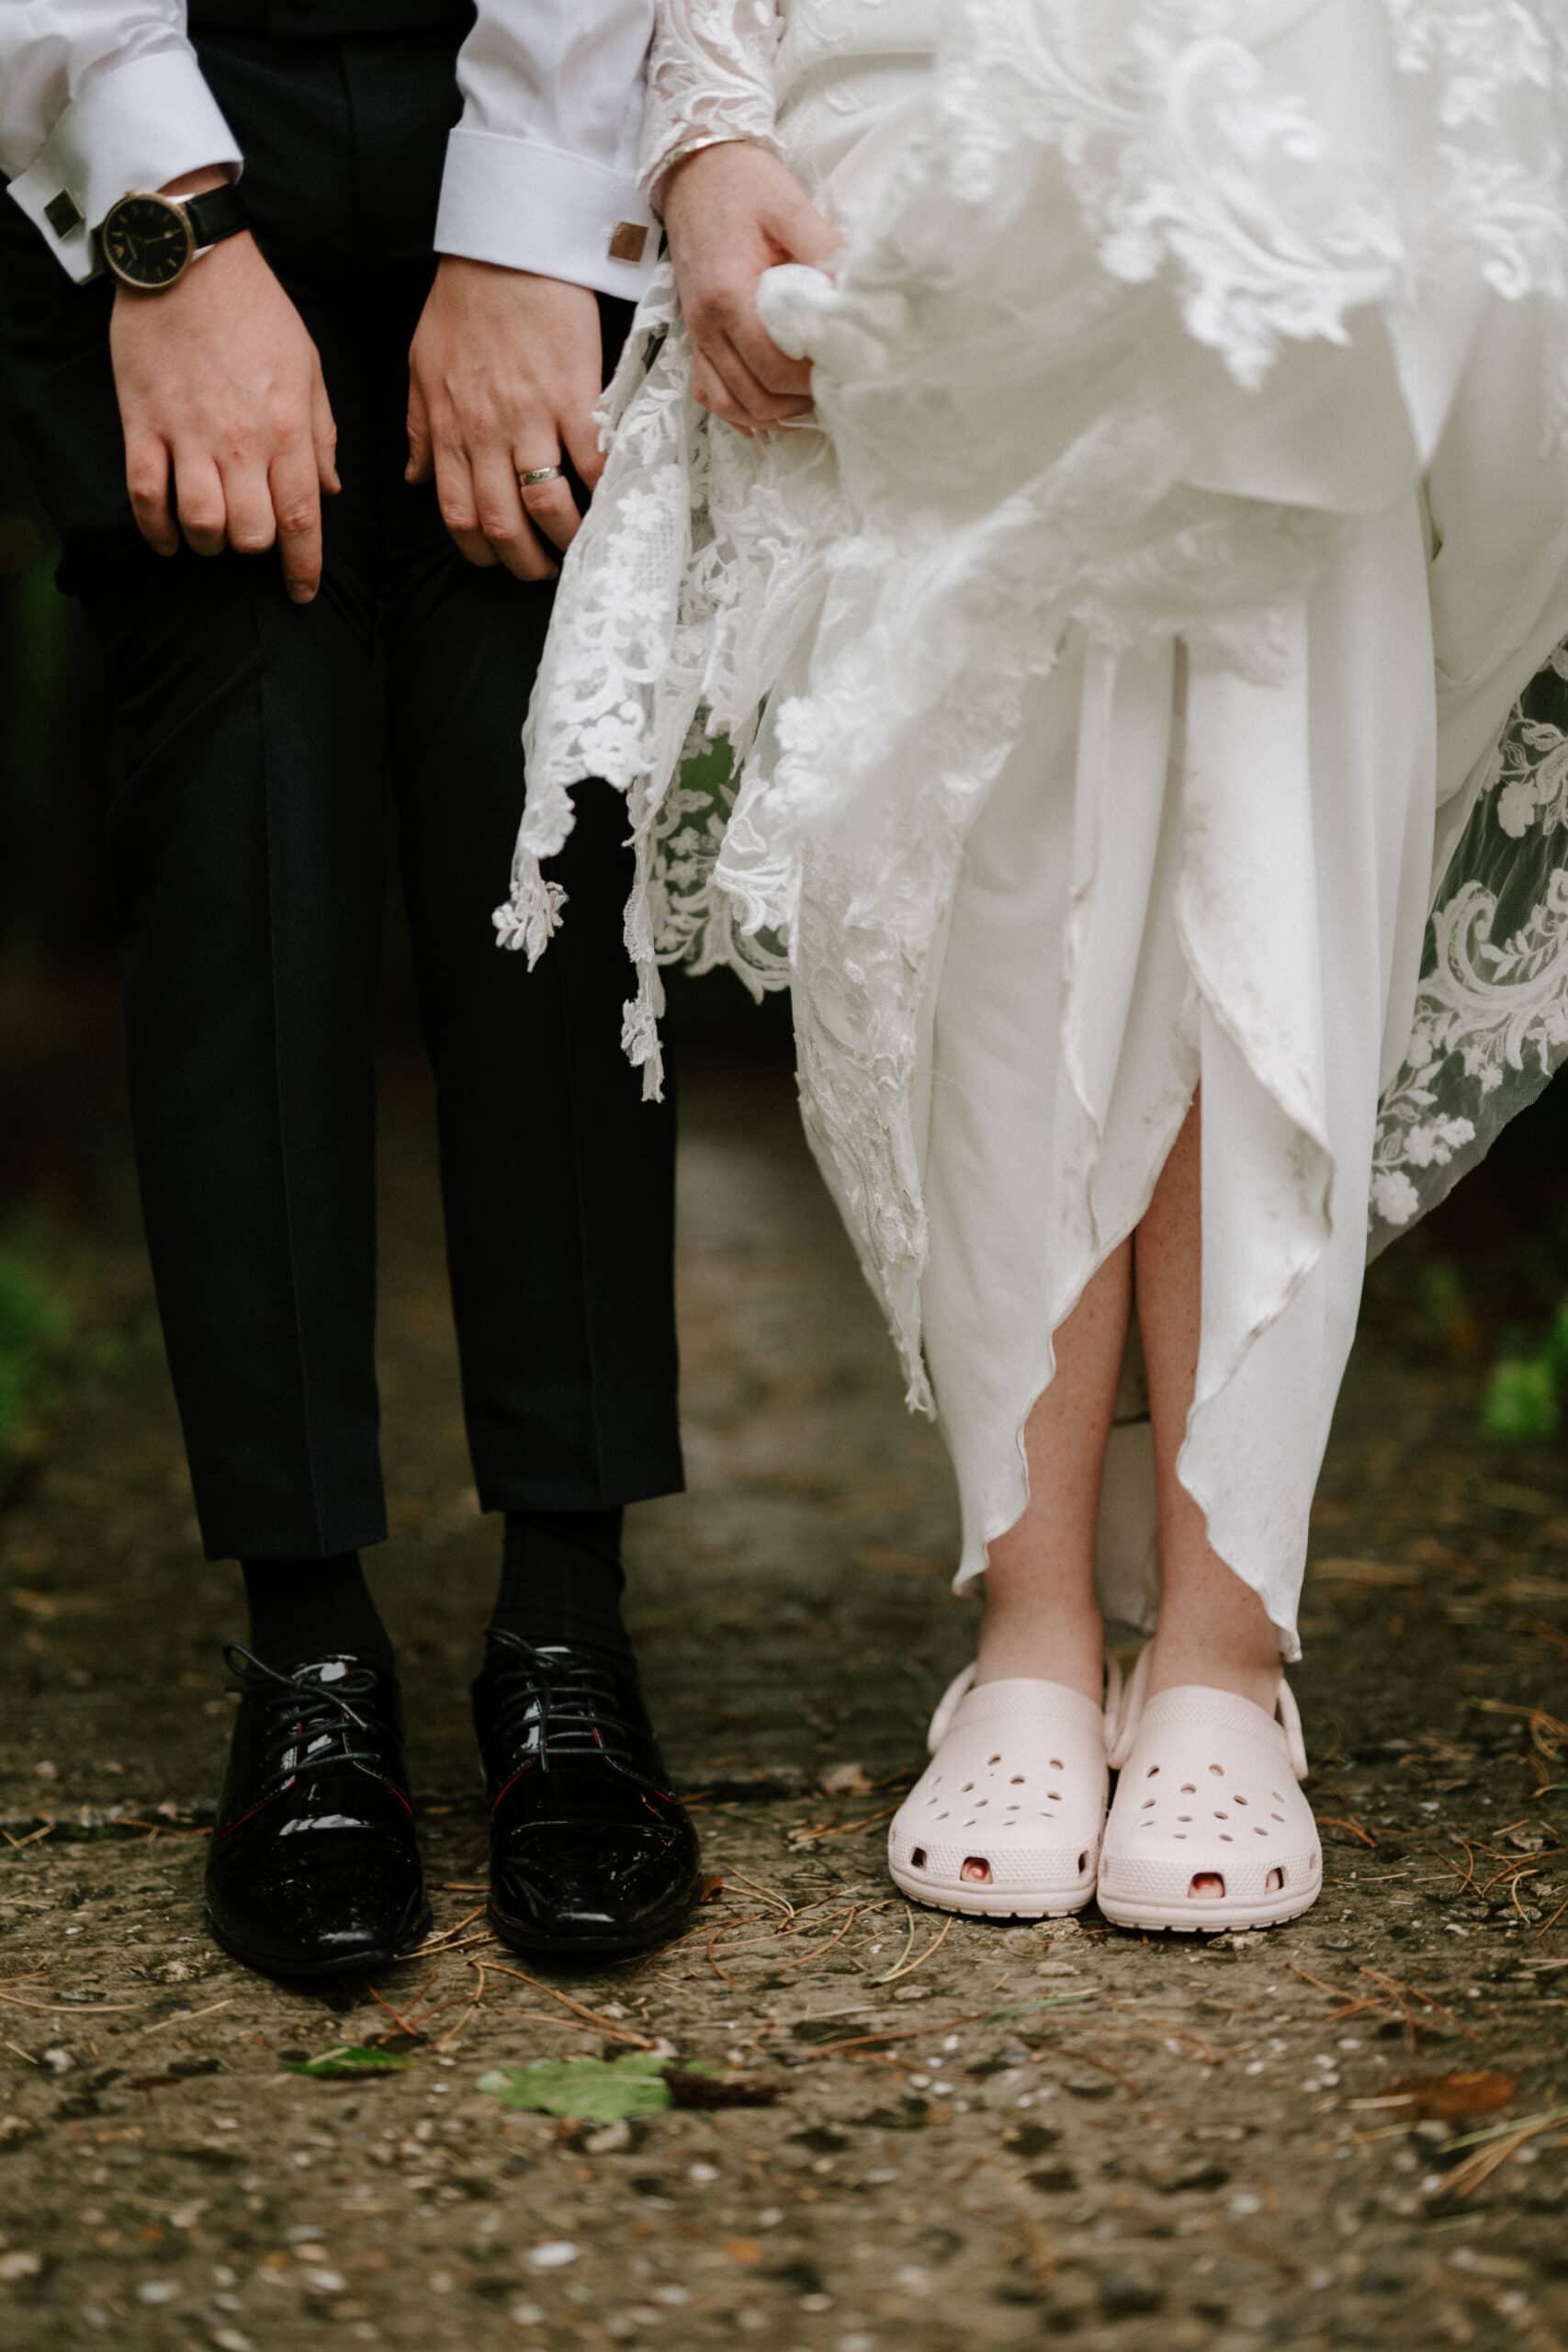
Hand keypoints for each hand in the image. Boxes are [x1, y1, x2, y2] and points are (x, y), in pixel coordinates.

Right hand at [110, 173, 339, 603]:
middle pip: (251, 534)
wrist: (190, 259)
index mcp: (288, 430)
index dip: (304, 568)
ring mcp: (188, 435)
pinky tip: (167, 538)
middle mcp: (241, 442)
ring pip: (200, 524)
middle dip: (254, 551)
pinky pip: (145, 497)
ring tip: (211, 532)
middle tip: (251, 538)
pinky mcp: (144, 423)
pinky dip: (155, 529)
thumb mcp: (309, 368)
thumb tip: (330, 492)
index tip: (303, 593)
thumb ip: (322, 435)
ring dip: (207, 542)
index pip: (301, 520)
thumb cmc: (257, 311)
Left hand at [407, 259, 604, 580]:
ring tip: (579, 545)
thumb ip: (418, 427)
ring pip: (545, 505)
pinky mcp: (572, 395)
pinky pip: (590, 462)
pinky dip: (603, 491)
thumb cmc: (463, 301)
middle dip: (525, 561)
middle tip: (544, 568)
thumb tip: (414, 478)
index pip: (459, 514)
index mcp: (448, 428)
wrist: (507, 246)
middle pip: (503, 524)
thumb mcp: (422, 365)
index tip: (500, 558)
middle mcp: (485, 432)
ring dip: (565, 538)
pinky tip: (612, 502)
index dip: (481, 551)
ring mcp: (530, 416)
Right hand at [660, 142, 838, 432]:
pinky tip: (771, 406)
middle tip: (834, 383)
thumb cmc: (744, 184)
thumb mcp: (790, 207)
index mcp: (728, 296)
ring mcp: (697, 335)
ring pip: (731, 405)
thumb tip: (858, 299)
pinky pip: (711, 394)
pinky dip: (741, 409)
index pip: (775, 367)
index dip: (813, 379)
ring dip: (772, 412)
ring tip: (807, 396)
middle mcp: (707, 325)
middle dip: (798, 400)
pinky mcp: (695, 337)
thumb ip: (823, 253)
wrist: (695, 169)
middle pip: (755, 396)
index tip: (845, 366)